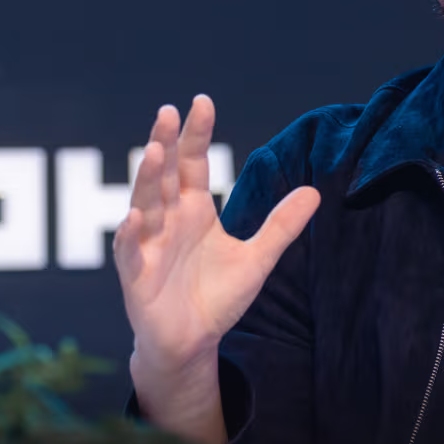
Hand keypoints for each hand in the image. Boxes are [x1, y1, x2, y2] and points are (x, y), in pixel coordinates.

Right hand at [113, 95, 320, 381]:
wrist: (193, 342)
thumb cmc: (217, 296)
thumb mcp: (258, 259)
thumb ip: (281, 226)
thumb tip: (314, 192)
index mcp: (193, 209)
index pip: (192, 163)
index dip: (195, 134)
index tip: (202, 101)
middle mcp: (168, 220)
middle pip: (164, 174)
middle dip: (165, 143)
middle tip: (168, 112)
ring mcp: (148, 246)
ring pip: (144, 204)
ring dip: (147, 178)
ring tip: (154, 150)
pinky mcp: (137, 277)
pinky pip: (129, 252)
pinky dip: (129, 235)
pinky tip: (133, 217)